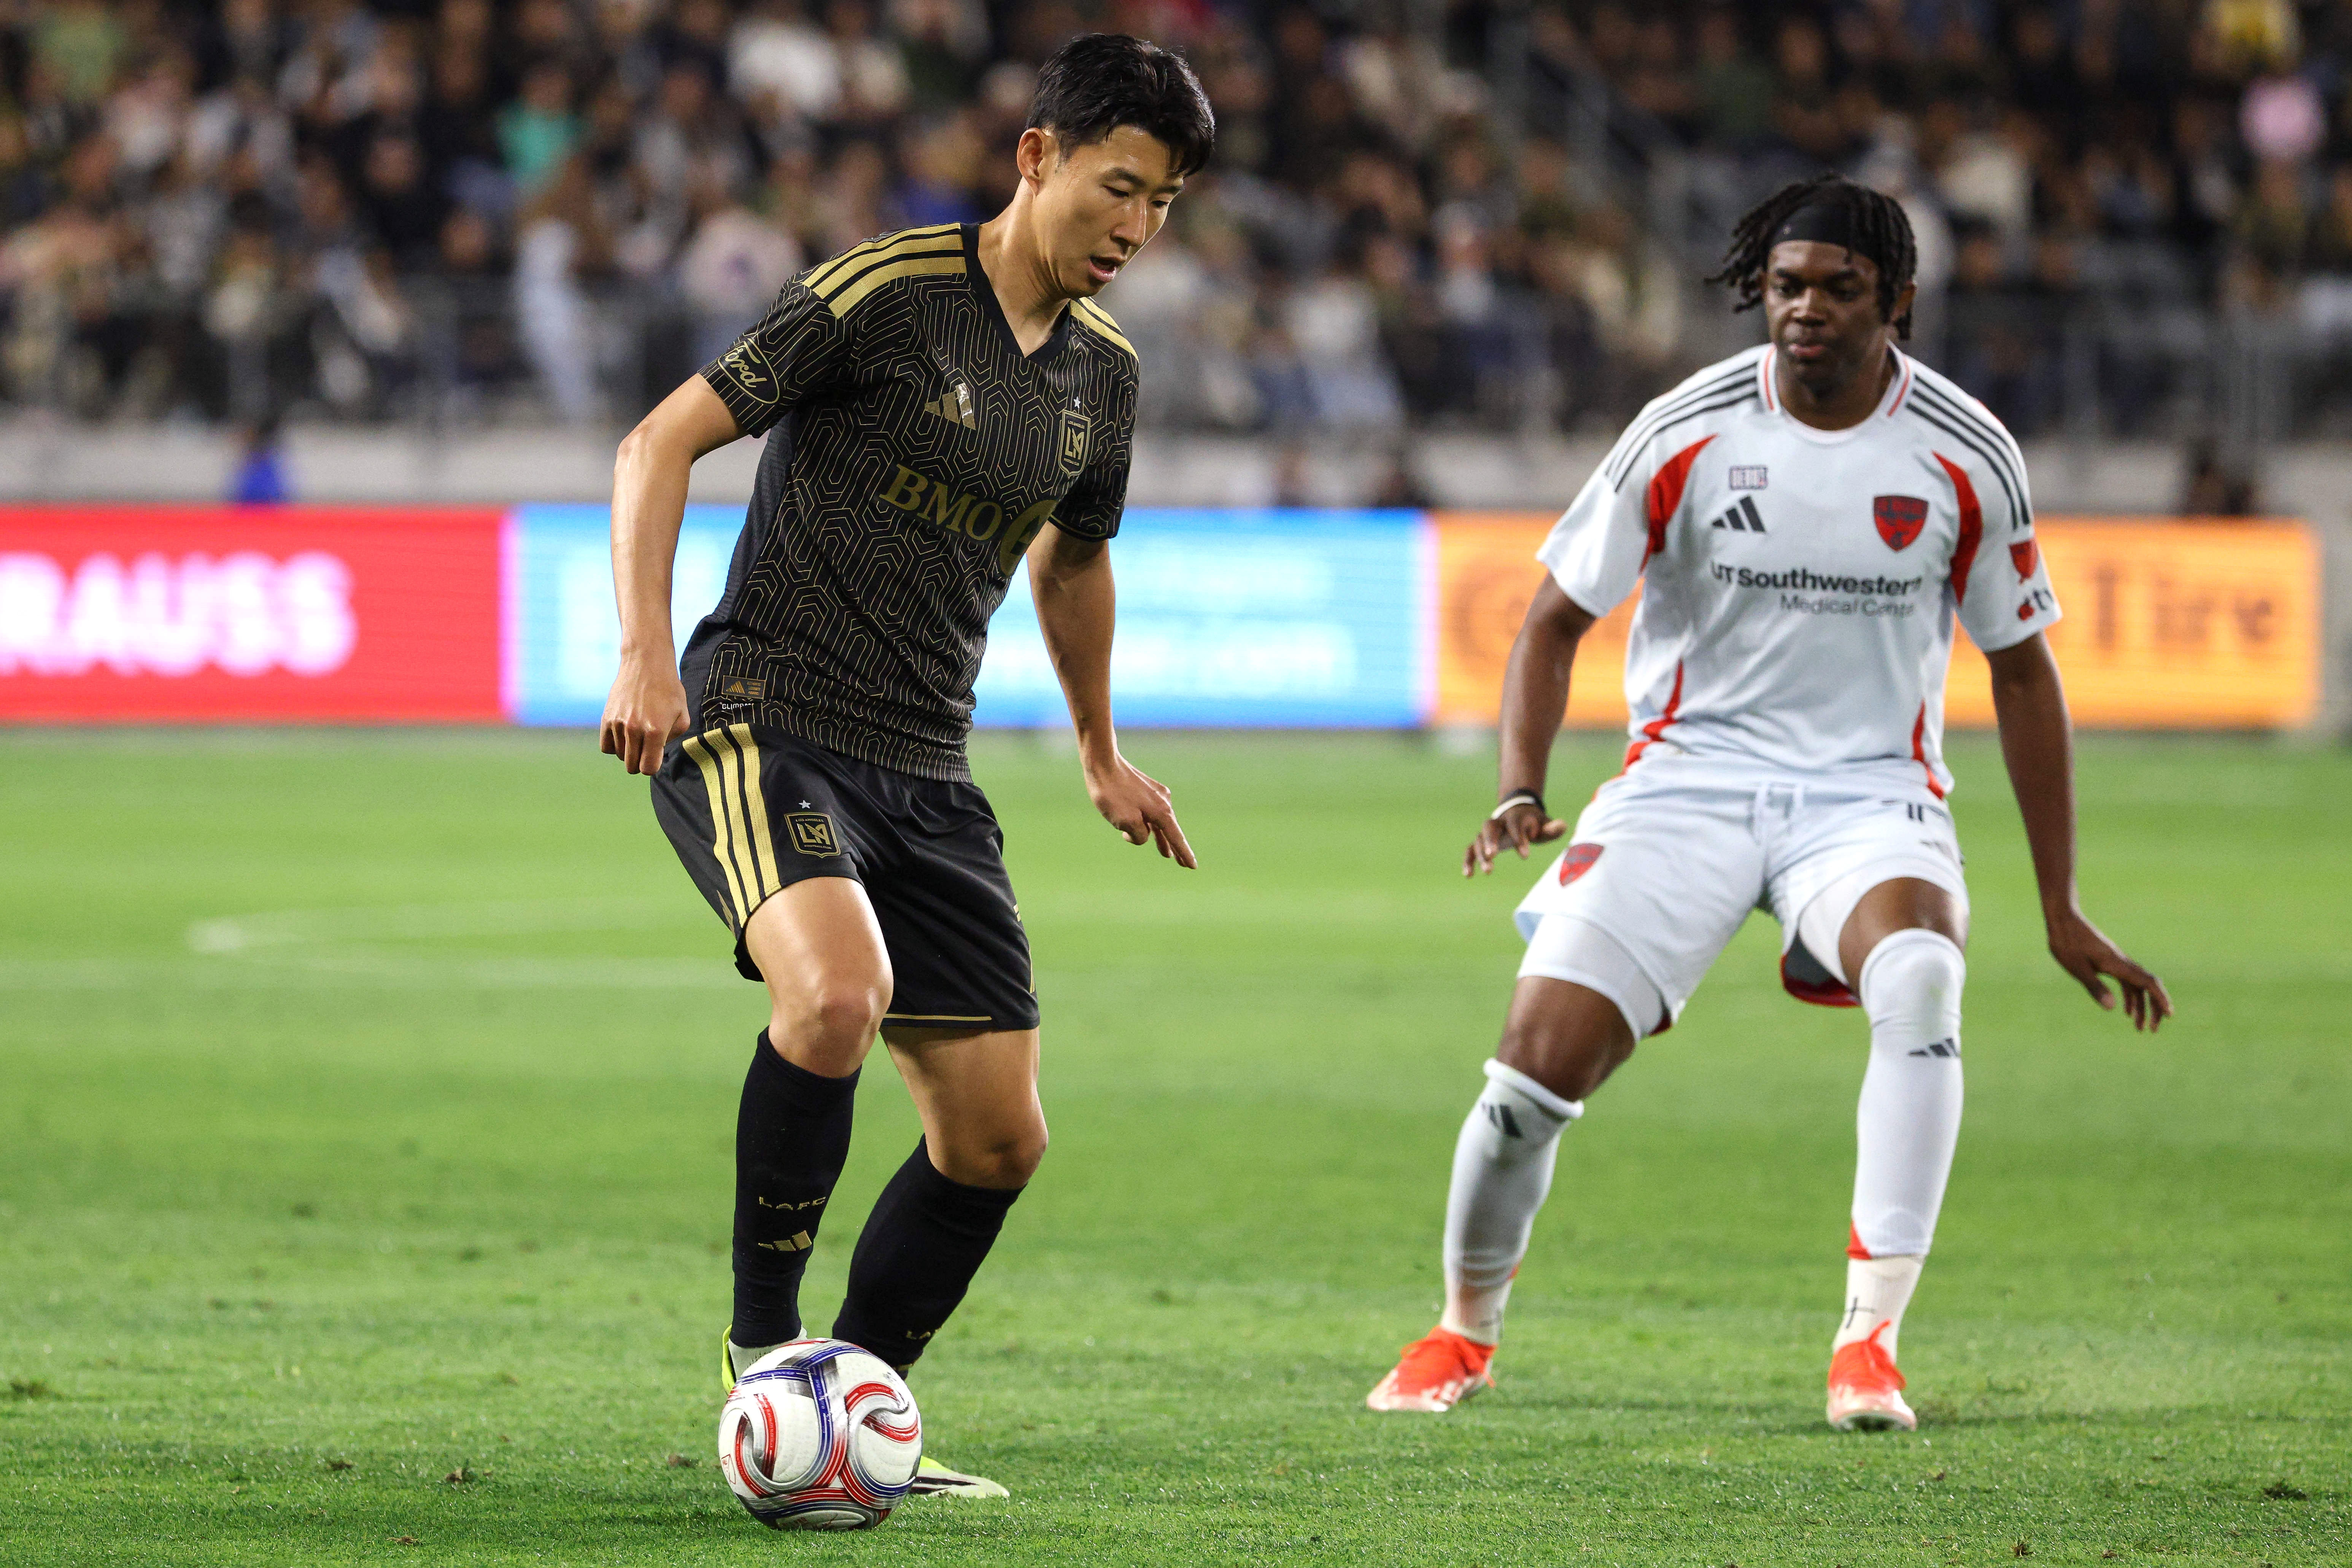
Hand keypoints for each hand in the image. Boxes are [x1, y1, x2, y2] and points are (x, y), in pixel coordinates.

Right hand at [600, 653, 690, 775]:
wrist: (646, 664)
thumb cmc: (669, 690)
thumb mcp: (683, 715)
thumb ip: (673, 739)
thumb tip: (657, 752)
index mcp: (655, 731)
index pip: (648, 768)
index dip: (652, 766)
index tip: (654, 757)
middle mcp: (634, 729)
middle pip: (632, 766)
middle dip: (640, 762)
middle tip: (646, 748)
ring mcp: (618, 724)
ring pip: (620, 755)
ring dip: (628, 751)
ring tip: (637, 735)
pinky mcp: (606, 718)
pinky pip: (606, 746)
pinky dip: (614, 745)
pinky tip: (624, 735)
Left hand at [1083, 750, 1195, 867]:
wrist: (1103, 762)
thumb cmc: (1112, 794)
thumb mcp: (1125, 822)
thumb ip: (1139, 835)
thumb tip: (1142, 833)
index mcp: (1161, 812)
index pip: (1176, 838)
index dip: (1184, 854)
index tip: (1193, 867)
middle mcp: (1163, 802)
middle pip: (1170, 831)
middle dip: (1175, 848)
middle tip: (1182, 864)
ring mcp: (1155, 794)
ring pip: (1159, 822)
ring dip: (1160, 838)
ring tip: (1165, 853)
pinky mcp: (1145, 788)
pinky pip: (1150, 812)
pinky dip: (1150, 823)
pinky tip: (1148, 828)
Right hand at [1465, 801, 1567, 875]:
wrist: (1516, 811)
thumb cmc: (1533, 823)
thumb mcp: (1544, 823)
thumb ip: (1551, 828)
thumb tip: (1562, 826)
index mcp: (1515, 818)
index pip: (1515, 825)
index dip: (1519, 839)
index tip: (1525, 856)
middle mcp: (1498, 823)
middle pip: (1490, 827)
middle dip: (1490, 840)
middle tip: (1492, 855)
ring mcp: (1487, 832)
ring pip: (1478, 839)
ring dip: (1480, 854)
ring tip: (1488, 871)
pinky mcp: (1481, 843)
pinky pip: (1470, 849)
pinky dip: (1468, 861)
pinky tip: (1468, 875)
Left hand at [2046, 904, 2172, 1031]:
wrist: (2063, 920)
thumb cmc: (2066, 943)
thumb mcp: (2077, 968)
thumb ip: (2095, 987)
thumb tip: (2113, 1008)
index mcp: (2117, 964)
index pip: (2147, 982)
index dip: (2160, 998)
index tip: (2169, 1014)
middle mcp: (2122, 962)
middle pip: (2147, 986)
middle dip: (2153, 1008)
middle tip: (2151, 1030)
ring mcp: (2117, 962)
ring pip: (2137, 985)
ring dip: (2141, 1005)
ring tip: (2140, 1027)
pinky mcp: (2109, 961)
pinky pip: (2126, 981)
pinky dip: (2130, 996)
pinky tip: (2125, 1010)